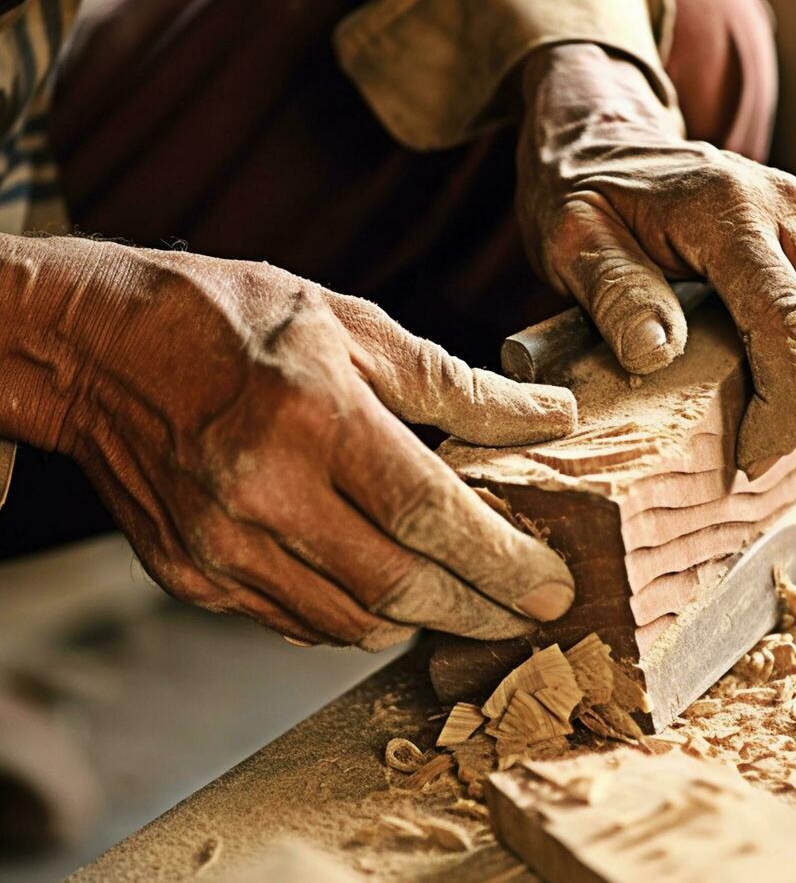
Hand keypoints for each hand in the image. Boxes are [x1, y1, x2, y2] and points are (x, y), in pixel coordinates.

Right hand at [0, 236, 577, 649]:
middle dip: (481, 611)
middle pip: (399, 589)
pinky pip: (297, 622)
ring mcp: (217, 546)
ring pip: (350, 624)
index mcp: (311, 418)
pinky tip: (384, 583)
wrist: (91, 344)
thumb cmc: (231, 319)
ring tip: (467, 593)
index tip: (555, 588)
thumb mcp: (352, 325)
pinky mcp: (189, 577)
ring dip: (422, 619)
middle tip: (533, 611)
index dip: (504, 564)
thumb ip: (457, 385)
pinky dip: (354, 614)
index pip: (431, 517)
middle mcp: (258, 493)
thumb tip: (554, 417)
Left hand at [515, 43, 795, 477]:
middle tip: (753, 458)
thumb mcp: (570, 239)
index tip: (750, 455)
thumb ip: (612, 292)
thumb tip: (657, 354)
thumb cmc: (579, 191)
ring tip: (764, 432)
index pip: (788, 320)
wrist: (601, 133)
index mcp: (728, 209)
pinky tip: (778, 391)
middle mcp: (787, 205)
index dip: (783, 402)